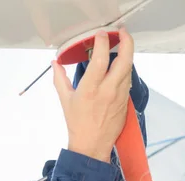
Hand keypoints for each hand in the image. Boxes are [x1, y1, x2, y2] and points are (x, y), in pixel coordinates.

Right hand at [52, 27, 133, 162]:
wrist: (92, 145)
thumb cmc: (78, 124)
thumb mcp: (65, 100)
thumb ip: (59, 79)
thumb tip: (55, 63)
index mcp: (90, 89)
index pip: (100, 58)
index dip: (102, 42)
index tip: (100, 34)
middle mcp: (108, 90)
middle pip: (124, 60)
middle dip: (126, 41)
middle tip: (121, 32)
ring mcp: (119, 96)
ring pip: (129, 69)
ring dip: (127, 54)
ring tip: (122, 45)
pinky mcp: (125, 102)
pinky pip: (128, 80)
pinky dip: (125, 69)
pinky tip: (120, 65)